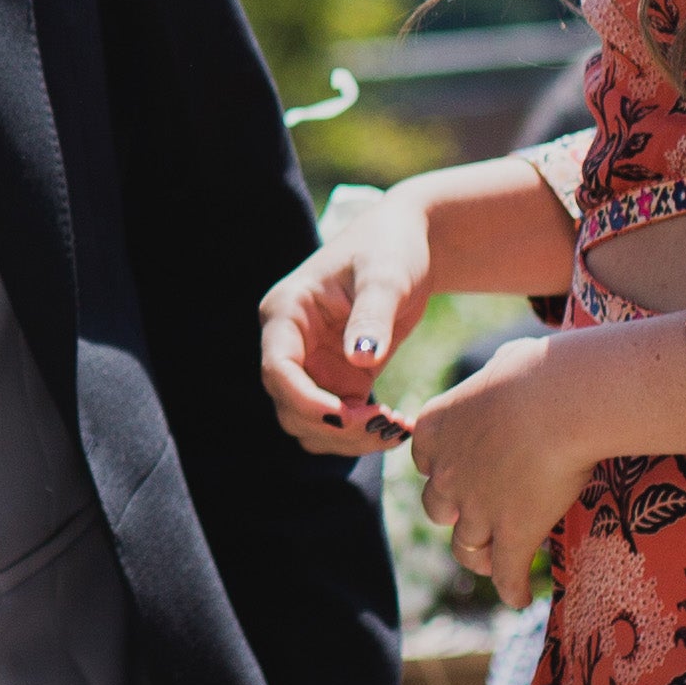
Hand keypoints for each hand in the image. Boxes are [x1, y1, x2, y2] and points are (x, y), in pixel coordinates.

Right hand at [256, 184, 431, 456]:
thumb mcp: (386, 277)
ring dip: (348, 439)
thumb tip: (360, 360)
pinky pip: (338, 423)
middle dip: (333, 425)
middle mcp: (290, 343)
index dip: (305, 400)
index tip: (347, 416)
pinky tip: (399, 426)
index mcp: (286, 312)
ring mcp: (311, 365)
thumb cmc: (391, 248)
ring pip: (309, 424)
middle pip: (289, 406)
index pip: (277, 368)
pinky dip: (363, 435)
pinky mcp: (337, 380)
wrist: (409, 245)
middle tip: (387, 424)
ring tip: (398, 428)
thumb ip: (372, 316)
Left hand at [405, 335, 601, 601]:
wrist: (559, 401)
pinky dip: (510, 589)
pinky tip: (519, 598)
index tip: (460, 472)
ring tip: (493, 560)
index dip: (443, 469)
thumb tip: (508, 367)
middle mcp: (445, 472)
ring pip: (465, 548)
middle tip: (480, 515)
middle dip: (457, 513)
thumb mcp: (504, 364)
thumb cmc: (537, 372)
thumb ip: (496, 377)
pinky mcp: (510, 534)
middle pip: (438, 509)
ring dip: (479, 555)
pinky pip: (504, 573)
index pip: (425, 460)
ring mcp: (475, 508)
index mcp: (435, 427)